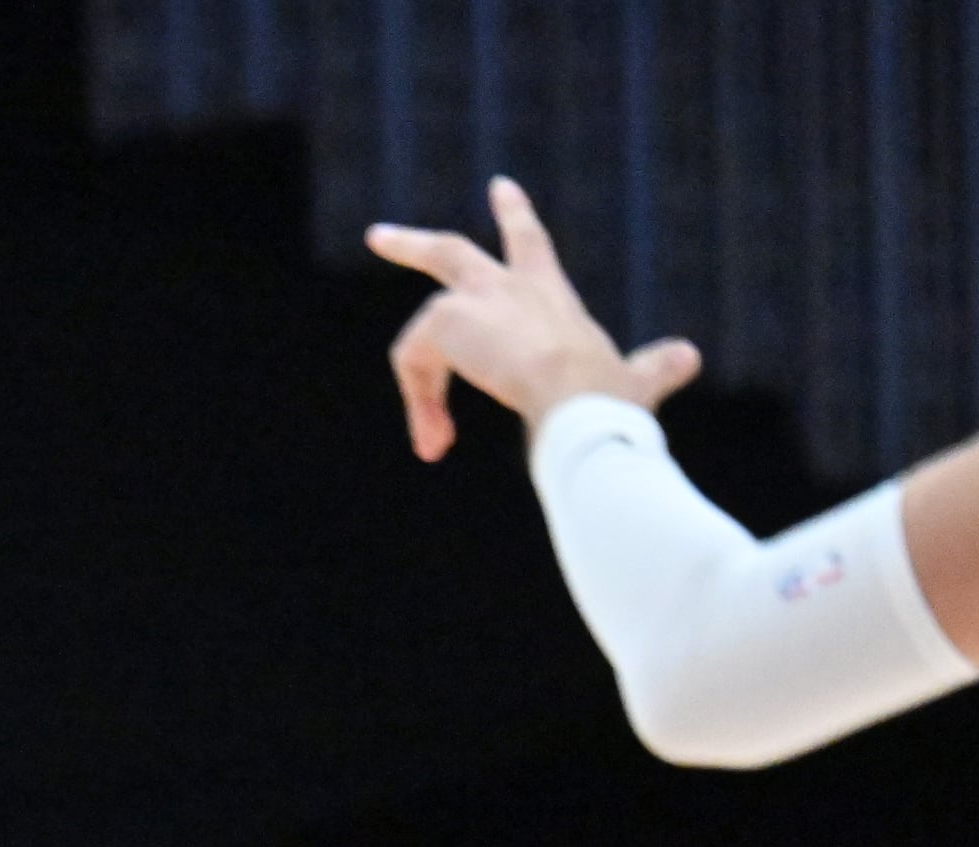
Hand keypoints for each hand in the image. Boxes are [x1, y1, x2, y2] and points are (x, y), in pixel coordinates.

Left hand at [369, 177, 701, 461]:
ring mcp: (474, 298)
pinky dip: (420, 403)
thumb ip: (655, 366)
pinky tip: (435, 438)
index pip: (530, 247)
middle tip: (377, 236)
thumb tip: (690, 356)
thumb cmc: (608, 398)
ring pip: (422, 334)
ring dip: (419, 389)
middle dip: (413, 246)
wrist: (582, 403)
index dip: (515, 218)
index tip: (500, 186)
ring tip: (432, 438)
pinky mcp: (445, 318)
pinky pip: (414, 364)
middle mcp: (509, 288)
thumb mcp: (632, 380)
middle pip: (451, 254)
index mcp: (550, 298)